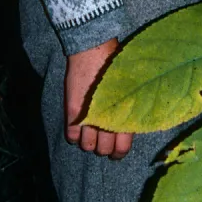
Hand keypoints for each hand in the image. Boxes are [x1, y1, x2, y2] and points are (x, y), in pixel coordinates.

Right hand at [65, 39, 132, 158]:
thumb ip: (130, 108)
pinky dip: (74, 136)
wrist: (93, 48)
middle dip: (103, 148)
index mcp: (124, 114)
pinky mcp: (73, 112)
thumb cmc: (115, 63)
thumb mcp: (130, 86)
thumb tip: (129, 127)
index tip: (117, 152)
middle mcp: (106, 119)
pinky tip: (78, 127)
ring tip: (90, 133)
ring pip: (87, 147)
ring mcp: (88, 117)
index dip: (118, 153)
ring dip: (88, 142)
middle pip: (103, 150)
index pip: (122, 148)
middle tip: (103, 141)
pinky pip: (71, 137)